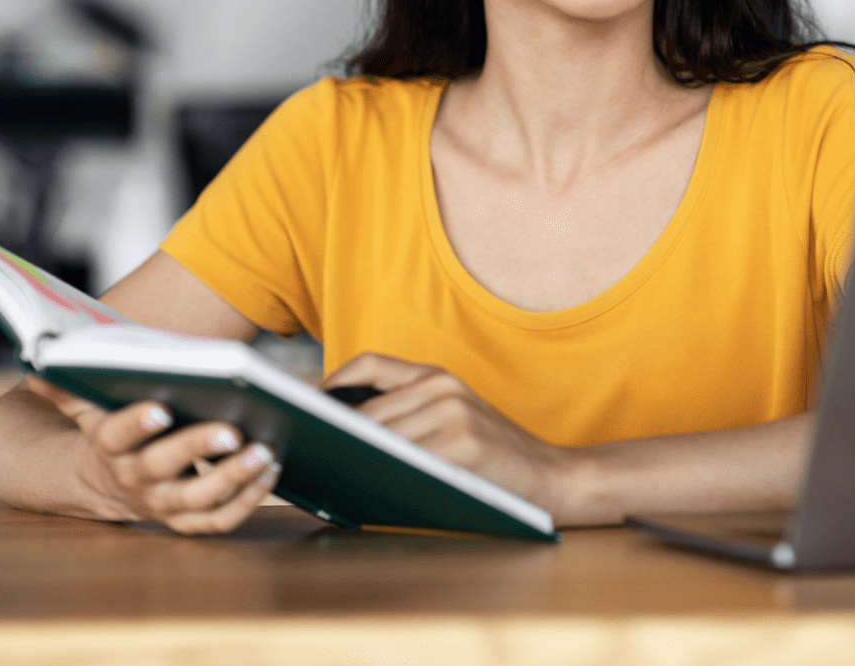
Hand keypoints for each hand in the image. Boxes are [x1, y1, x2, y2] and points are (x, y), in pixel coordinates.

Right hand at [24, 376, 280, 534]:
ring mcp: (164, 504)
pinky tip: (273, 470)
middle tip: (232, 430)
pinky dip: (248, 499)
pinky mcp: (189, 519)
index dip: (136, 423)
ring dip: (234, 478)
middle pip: (163, 467)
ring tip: (265, 451)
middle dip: (197, 448)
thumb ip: (72, 386)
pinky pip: (219, 518)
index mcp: (109, 447)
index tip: (161, 407)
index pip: (116, 435)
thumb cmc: (110, 431)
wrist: (105, 483)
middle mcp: (135, 480)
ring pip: (198, 498)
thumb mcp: (88, 409)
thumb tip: (40, 363)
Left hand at [322, 353, 573, 518]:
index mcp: (438, 375)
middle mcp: (444, 386)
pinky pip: (404, 461)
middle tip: (302, 453)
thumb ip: (406, 415)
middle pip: (366, 408)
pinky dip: (379, 476)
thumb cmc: (493, 457)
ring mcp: (455, 414)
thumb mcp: (453, 418)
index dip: (329, 383)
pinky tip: (361, 491)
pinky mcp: (464, 446)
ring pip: (378, 437)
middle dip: (330, 433)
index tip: (301, 408)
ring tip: (323, 474)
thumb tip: (336, 431)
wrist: (553, 477)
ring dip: (348, 458)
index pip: (369, 364)